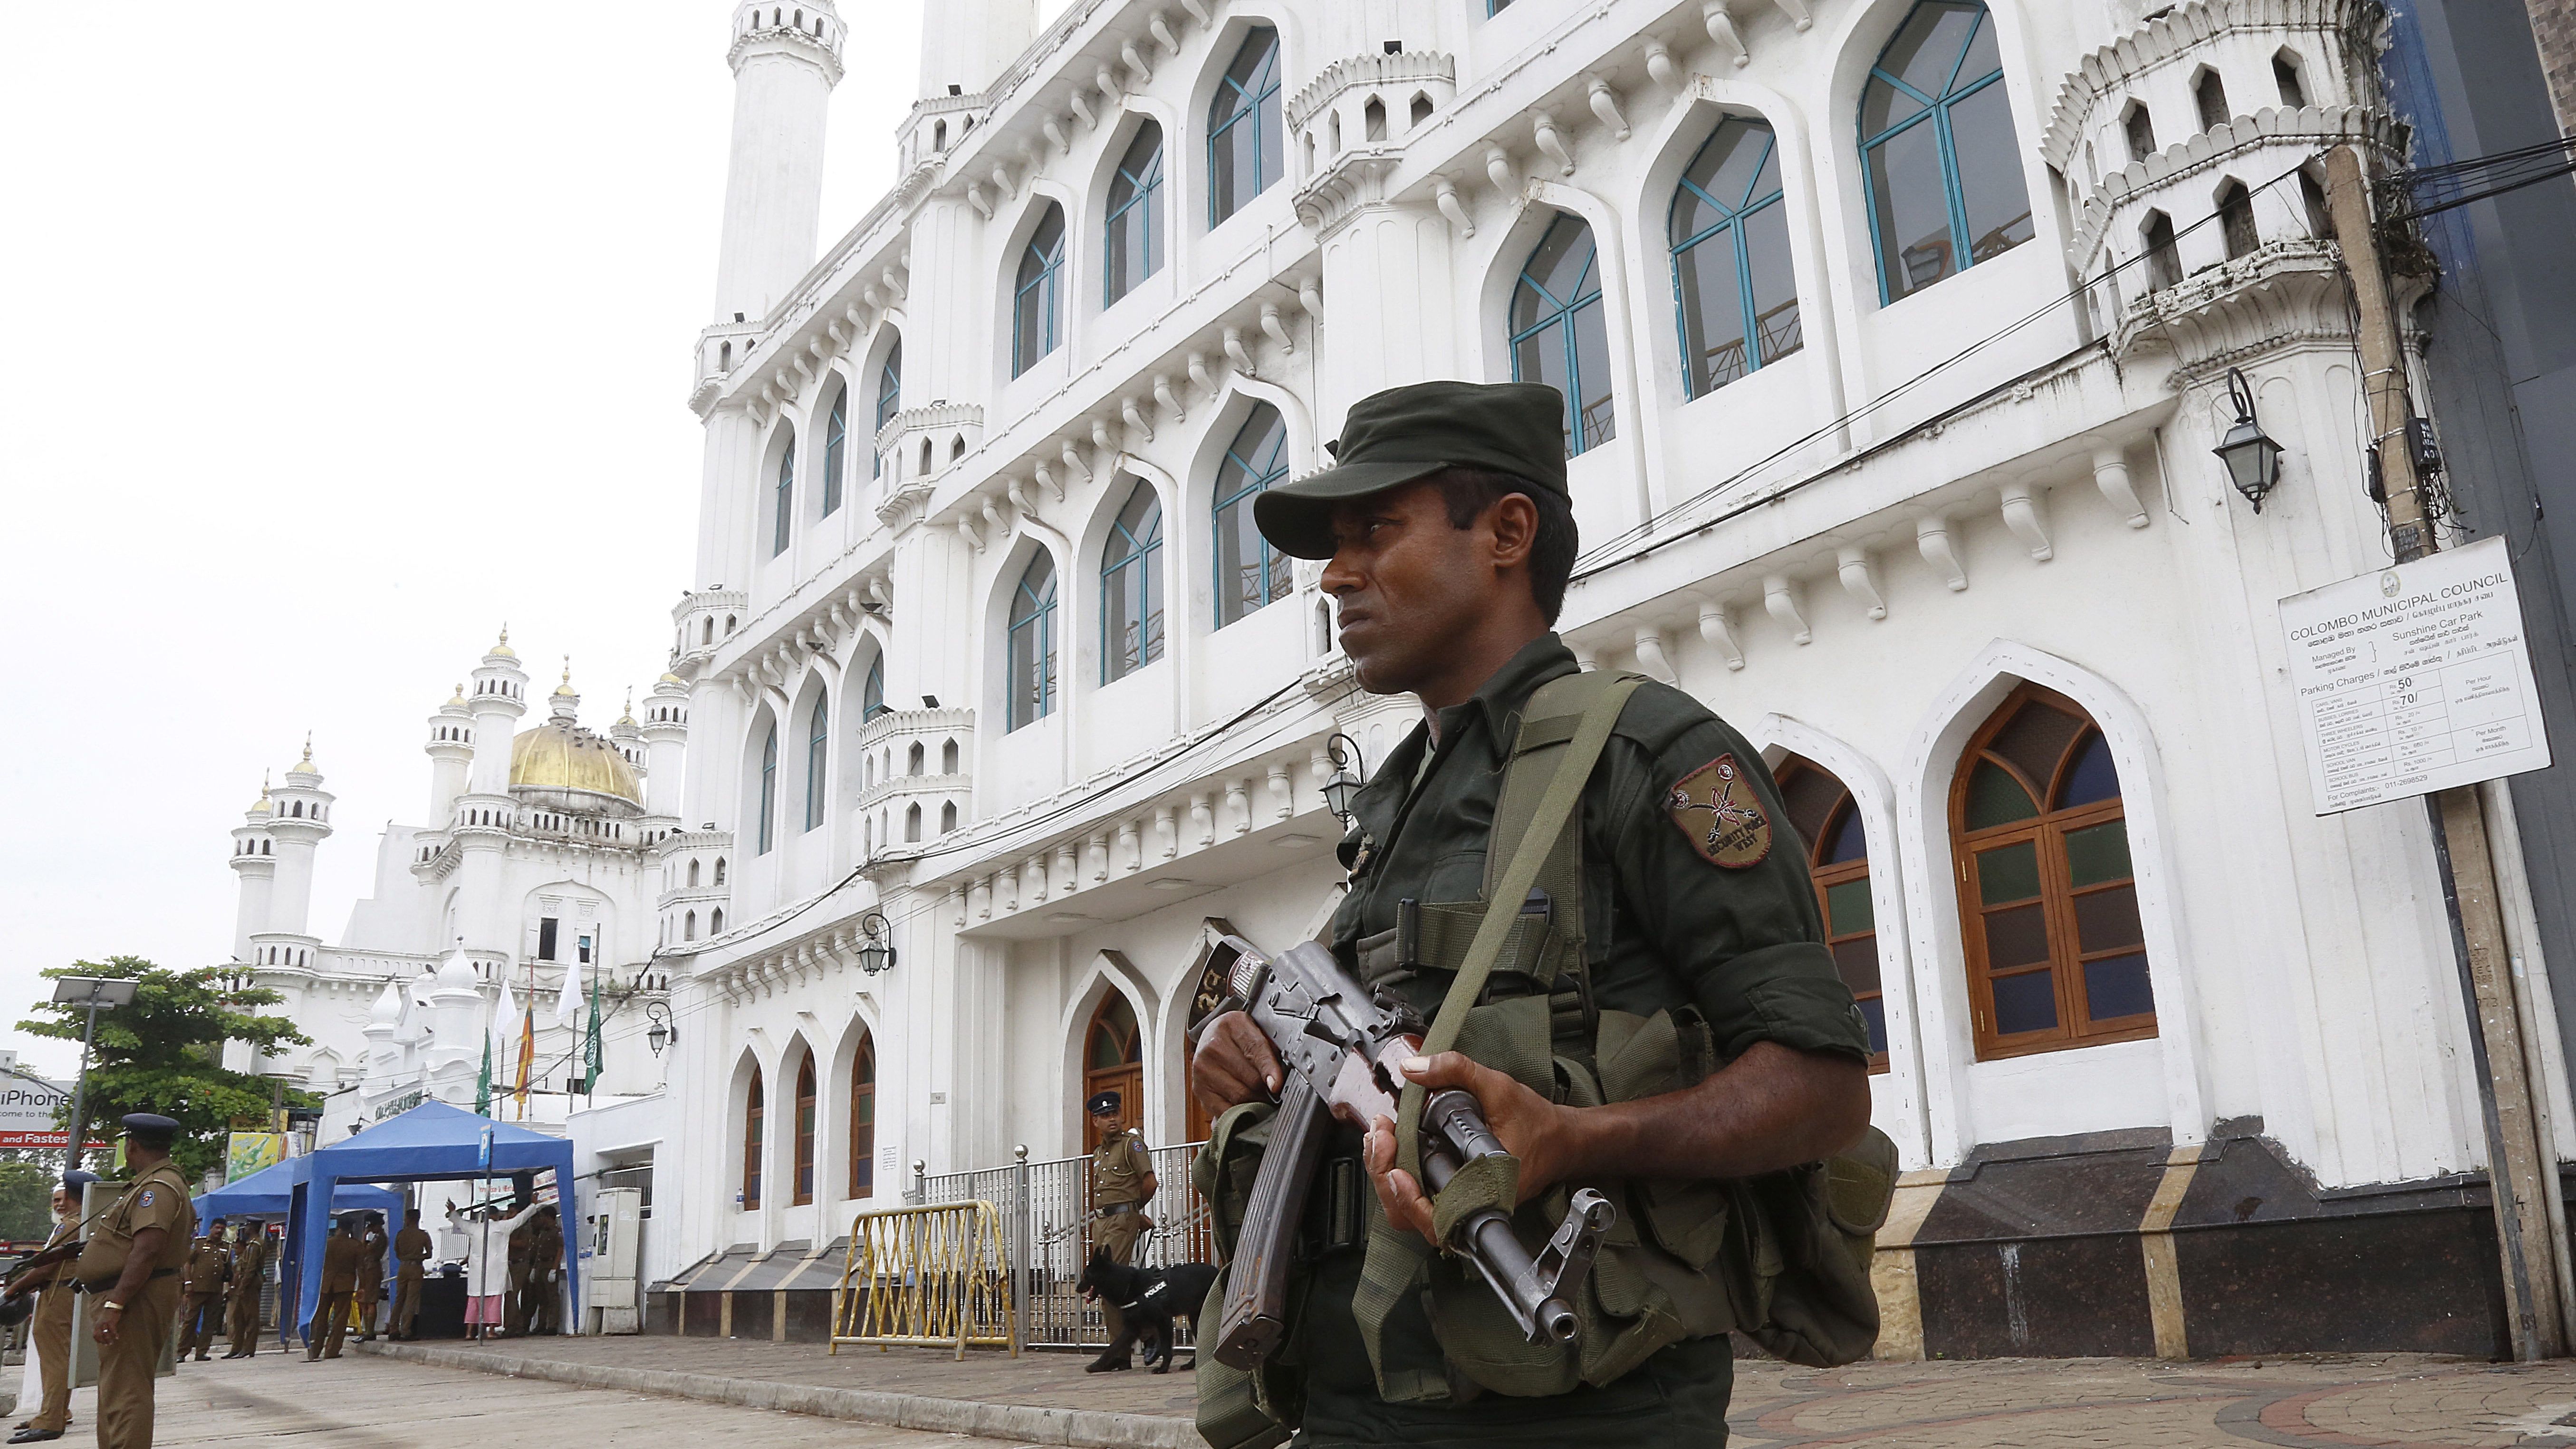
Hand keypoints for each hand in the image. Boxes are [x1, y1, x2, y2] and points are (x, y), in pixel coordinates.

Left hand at [92, 1302, 121, 1346]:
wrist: (112, 1305)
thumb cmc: (108, 1311)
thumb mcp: (101, 1318)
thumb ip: (100, 1324)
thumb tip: (102, 1330)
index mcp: (96, 1323)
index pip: (94, 1334)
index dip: (97, 1339)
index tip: (101, 1343)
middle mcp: (99, 1324)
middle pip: (98, 1335)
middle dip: (102, 1341)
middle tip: (106, 1344)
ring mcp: (104, 1323)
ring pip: (105, 1334)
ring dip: (108, 1339)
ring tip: (111, 1342)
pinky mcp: (111, 1322)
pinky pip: (112, 1331)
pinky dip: (115, 1335)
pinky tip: (117, 1337)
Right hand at [1189, 1011, 1284, 1118]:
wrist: (1211, 1037)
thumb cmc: (1238, 1037)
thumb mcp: (1256, 1032)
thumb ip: (1270, 1051)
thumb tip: (1279, 1080)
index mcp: (1233, 1025)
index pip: (1255, 1049)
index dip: (1268, 1069)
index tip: (1276, 1086)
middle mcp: (1213, 1046)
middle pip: (1250, 1079)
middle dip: (1266, 1090)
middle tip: (1274, 1093)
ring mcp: (1203, 1068)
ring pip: (1239, 1097)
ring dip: (1255, 1103)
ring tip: (1261, 1099)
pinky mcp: (1199, 1088)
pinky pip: (1224, 1111)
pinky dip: (1238, 1114)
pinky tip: (1245, 1108)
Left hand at [1361, 1052, 1576, 1244]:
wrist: (1561, 1141)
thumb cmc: (1537, 1123)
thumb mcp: (1498, 1087)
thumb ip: (1456, 1071)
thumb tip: (1412, 1067)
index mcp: (1484, 1189)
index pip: (1433, 1213)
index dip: (1404, 1192)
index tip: (1392, 1156)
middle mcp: (1471, 1207)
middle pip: (1409, 1216)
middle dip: (1383, 1174)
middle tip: (1380, 1136)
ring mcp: (1462, 1207)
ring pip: (1409, 1213)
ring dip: (1386, 1177)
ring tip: (1381, 1140)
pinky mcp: (1457, 1199)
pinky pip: (1418, 1201)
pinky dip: (1398, 1177)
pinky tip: (1392, 1149)